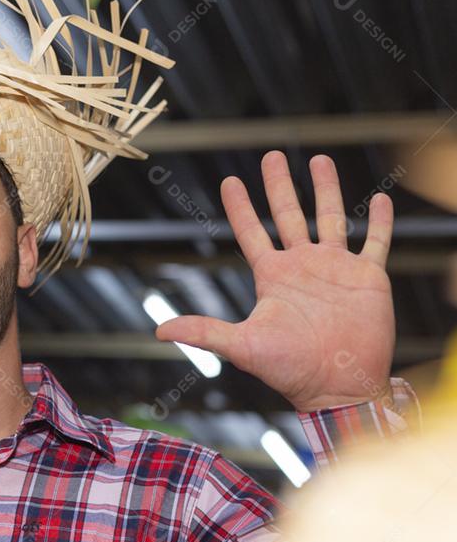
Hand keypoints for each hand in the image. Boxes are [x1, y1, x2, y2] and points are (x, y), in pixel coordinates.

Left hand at [154, 151, 395, 411]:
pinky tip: (381, 199)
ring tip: (319, 159)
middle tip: (272, 155)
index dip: (240, 207)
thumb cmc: (289, 369)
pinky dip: (380, 222)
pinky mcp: (368, 278)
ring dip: (326, 189)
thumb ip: (204, 332)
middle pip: (288, 214)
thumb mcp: (243, 345)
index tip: (229, 182)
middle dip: (279, 185)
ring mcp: (336, 269)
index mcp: (273, 276)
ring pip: (331, 218)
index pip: (251, 232)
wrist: (337, 385)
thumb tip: (159, 330)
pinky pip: (376, 243)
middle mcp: (302, 266)